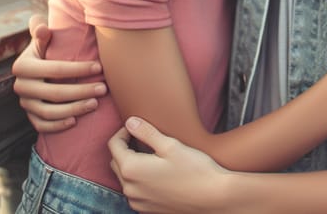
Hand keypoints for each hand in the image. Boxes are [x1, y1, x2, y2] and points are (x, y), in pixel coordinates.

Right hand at [12, 13, 106, 131]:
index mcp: (23, 66)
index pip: (55, 69)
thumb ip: (40, 31)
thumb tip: (42, 28)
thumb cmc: (45, 48)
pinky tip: (75, 121)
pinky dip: (57, 126)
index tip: (100, 67)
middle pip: (55, 93)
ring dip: (74, 109)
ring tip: (95, 104)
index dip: (78, 68)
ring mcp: (24, 103)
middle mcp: (21, 86)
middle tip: (103, 89)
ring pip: (49, 112)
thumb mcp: (41, 39)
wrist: (34, 66)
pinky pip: (41, 125)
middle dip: (82, 91)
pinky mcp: (29, 115)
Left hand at [109, 117, 229, 213]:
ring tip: (150, 153)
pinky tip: (156, 171)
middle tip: (142, 136)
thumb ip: (146, 132)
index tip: (136, 125)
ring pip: (124, 177)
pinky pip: (134, 190)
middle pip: (115, 162)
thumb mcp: (170, 145)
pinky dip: (138, 178)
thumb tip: (130, 121)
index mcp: (131, 170)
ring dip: (131, 163)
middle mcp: (129, 189)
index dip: (122, 131)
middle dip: (124, 147)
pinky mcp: (146, 210)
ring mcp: (137, 202)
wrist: (212, 198)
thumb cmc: (194, 169)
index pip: (113, 145)